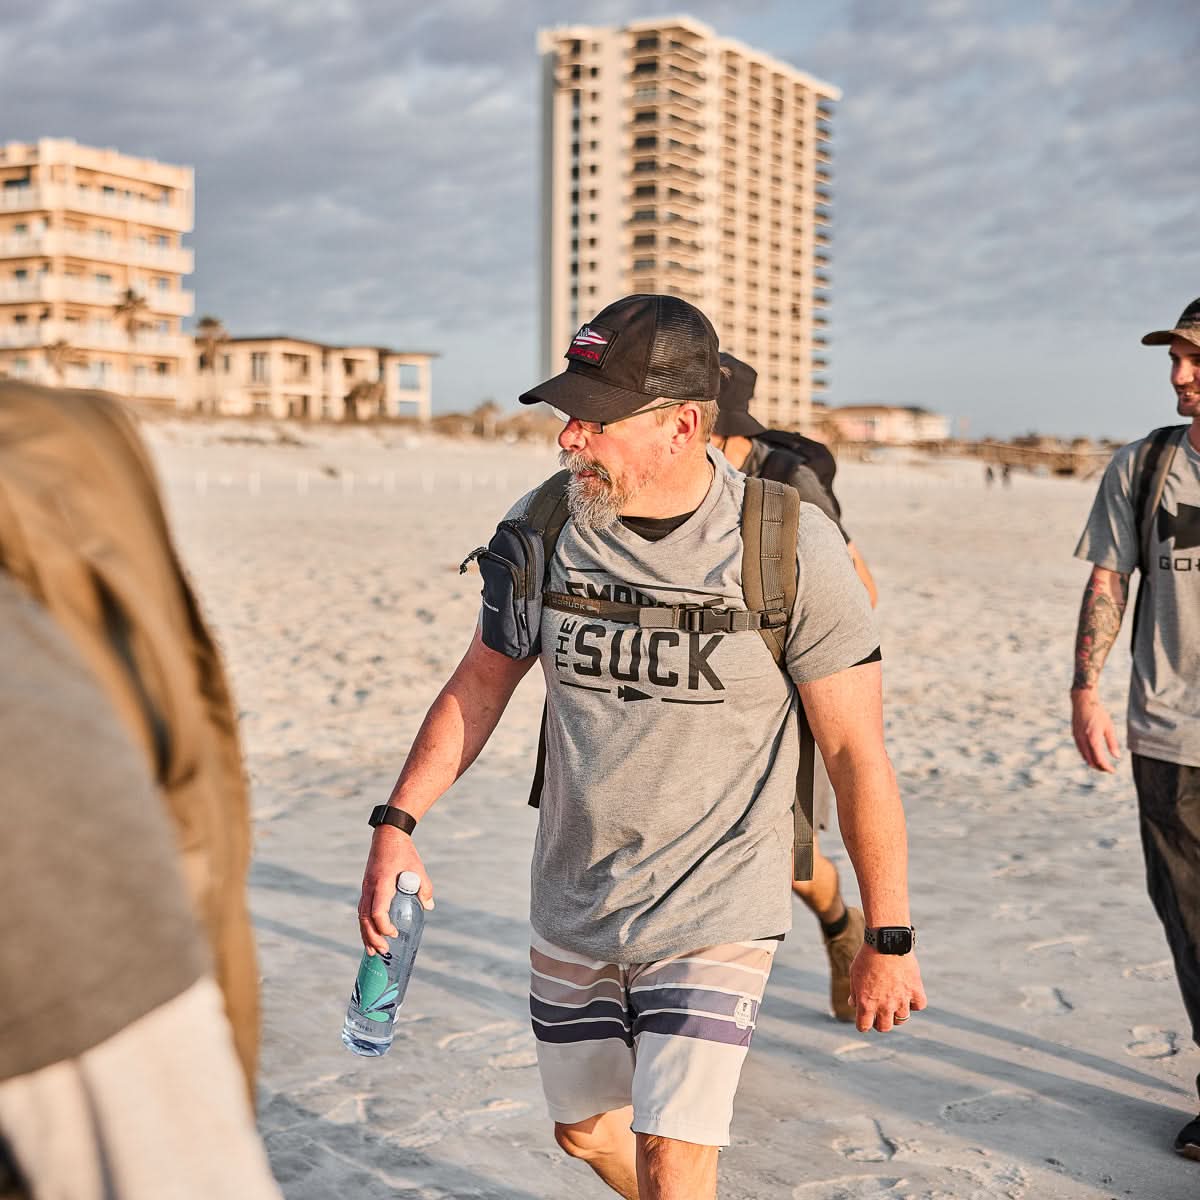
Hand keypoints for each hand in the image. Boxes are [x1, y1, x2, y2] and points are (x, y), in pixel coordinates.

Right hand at [357, 826, 433, 954]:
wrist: (388, 835)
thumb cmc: (404, 852)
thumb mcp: (418, 868)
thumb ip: (425, 887)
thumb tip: (428, 906)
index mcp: (382, 883)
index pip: (377, 911)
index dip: (384, 925)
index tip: (394, 932)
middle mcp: (369, 888)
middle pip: (365, 918)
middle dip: (372, 937)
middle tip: (381, 951)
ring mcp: (365, 888)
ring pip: (361, 916)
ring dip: (366, 934)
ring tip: (372, 951)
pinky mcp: (366, 887)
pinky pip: (363, 910)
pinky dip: (366, 924)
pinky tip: (371, 934)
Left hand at [848, 946, 926, 1032]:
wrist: (886, 941)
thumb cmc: (867, 956)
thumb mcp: (854, 974)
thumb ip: (854, 992)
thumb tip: (853, 1004)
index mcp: (866, 1003)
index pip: (864, 1027)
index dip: (863, 1024)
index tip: (865, 1019)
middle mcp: (885, 1006)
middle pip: (885, 1027)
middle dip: (881, 1022)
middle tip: (880, 1012)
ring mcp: (902, 999)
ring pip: (902, 1019)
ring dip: (897, 1013)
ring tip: (894, 1001)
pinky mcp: (915, 990)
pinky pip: (919, 1005)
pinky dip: (915, 1002)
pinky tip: (909, 994)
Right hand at [1071, 689, 1119, 772]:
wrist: (1083, 701)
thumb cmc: (1098, 712)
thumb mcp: (1109, 727)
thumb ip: (1112, 743)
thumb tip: (1117, 757)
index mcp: (1093, 739)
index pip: (1099, 759)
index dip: (1106, 767)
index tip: (1112, 771)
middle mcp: (1083, 740)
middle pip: (1090, 760)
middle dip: (1099, 767)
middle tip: (1108, 769)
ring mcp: (1077, 738)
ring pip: (1084, 756)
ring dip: (1092, 762)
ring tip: (1101, 764)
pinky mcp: (1075, 735)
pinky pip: (1081, 750)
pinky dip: (1087, 756)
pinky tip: (1093, 755)